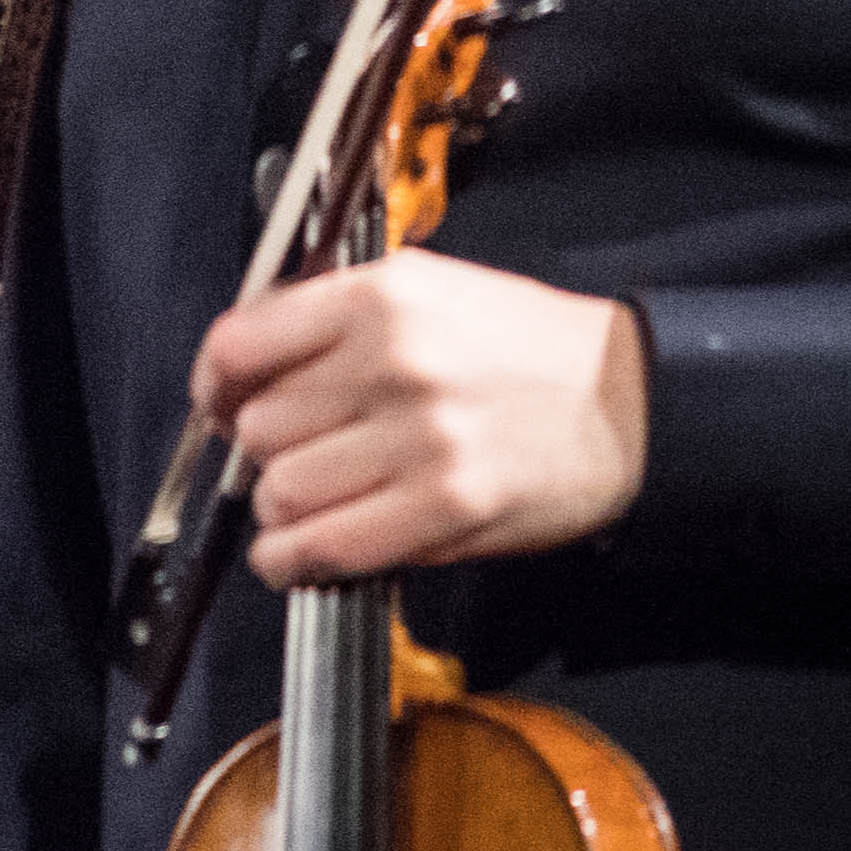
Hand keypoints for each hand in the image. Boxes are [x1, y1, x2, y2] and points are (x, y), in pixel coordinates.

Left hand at [195, 252, 646, 585]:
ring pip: (281, 490)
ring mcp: (420, 438)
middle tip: (296, 454)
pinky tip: (296, 554)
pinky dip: (292, 559)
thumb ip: (335, 317)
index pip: (240, 346)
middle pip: (257, 427)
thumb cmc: (528, 348)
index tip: (221, 403)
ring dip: (281, 508)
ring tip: (307, 504)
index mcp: (380, 299)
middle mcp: (393, 363)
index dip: (215, 385)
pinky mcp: (447, 506)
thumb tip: (245, 366)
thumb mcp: (431, 291)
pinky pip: (326, 545)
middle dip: (264, 449)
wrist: (635, 400)